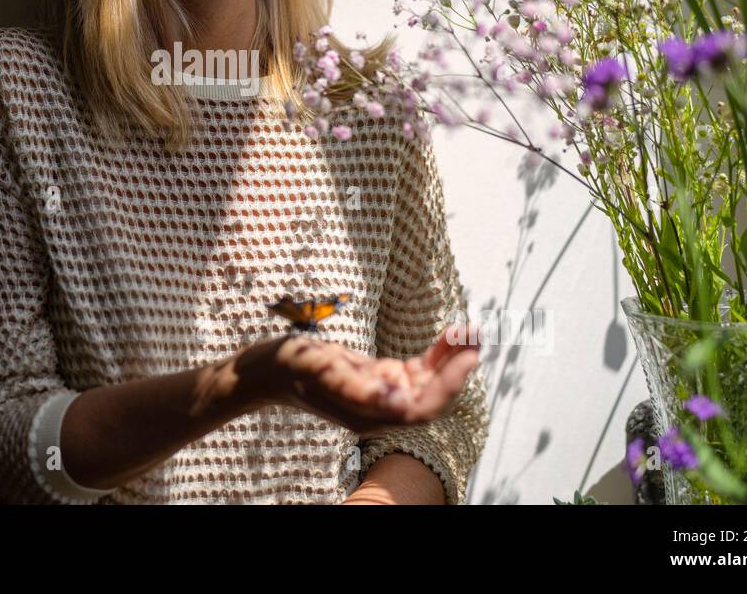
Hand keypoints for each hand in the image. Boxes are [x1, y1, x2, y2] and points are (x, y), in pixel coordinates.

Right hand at [261, 325, 480, 436]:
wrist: (268, 368)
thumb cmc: (292, 368)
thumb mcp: (324, 371)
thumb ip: (360, 390)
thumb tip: (401, 404)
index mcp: (371, 415)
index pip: (423, 408)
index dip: (449, 384)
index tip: (469, 355)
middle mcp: (381, 409)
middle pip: (433, 395)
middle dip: (458, 367)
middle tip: (479, 334)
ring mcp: (381, 394)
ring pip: (429, 381)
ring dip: (451, 358)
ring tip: (471, 331)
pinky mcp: (378, 378)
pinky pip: (416, 370)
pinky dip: (435, 354)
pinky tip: (450, 336)